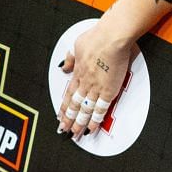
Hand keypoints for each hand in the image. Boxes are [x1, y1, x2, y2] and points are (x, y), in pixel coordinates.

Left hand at [55, 17, 139, 139]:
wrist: (111, 37)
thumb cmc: (97, 37)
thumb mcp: (77, 45)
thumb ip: (71, 58)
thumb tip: (64, 67)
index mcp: (78, 72)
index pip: (68, 94)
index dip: (63, 107)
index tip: (60, 116)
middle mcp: (85, 82)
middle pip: (74, 105)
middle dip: (69, 119)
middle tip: (64, 131)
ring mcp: (96, 87)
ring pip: (85, 109)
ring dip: (80, 123)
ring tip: (76, 134)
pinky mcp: (109, 90)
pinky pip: (101, 108)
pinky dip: (96, 119)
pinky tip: (92, 128)